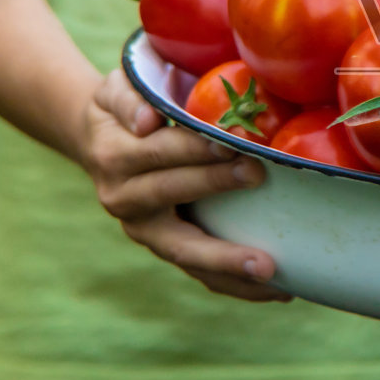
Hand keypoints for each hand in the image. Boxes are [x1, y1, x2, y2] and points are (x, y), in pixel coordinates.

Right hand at [81, 69, 291, 301]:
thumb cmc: (122, 110)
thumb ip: (129, 98)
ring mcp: (146, 231)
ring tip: (271, 271)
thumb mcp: (117, 90)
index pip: (158, 152)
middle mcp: (125, 200)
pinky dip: (236, 284)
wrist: (100, 144)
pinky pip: (200, 272)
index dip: (192, 147)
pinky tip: (279, 289)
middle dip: (215, 185)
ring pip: (185, 252)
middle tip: (258, 176)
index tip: (230, 140)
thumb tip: (148, 121)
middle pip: (172, 195)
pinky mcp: (167, 249)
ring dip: (227, 262)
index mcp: (114, 158)